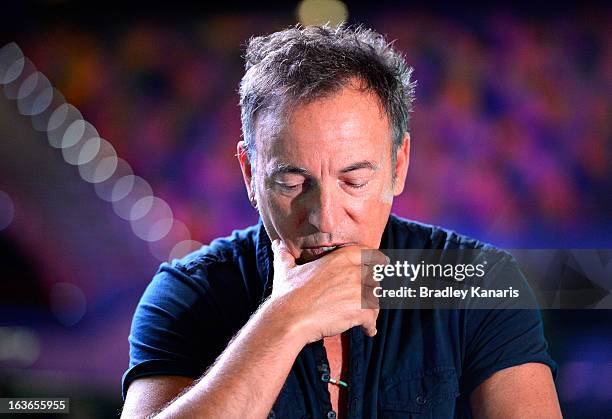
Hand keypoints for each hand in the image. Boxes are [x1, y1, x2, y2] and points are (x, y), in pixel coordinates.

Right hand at [269, 239, 386, 343]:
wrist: (289, 318)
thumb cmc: (287, 294)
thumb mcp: (285, 270)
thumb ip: (284, 255)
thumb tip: (277, 243)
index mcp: (339, 258)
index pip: (368, 253)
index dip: (377, 258)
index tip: (384, 263)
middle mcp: (353, 272)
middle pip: (374, 278)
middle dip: (372, 287)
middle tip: (365, 298)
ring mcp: (358, 291)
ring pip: (375, 299)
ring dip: (371, 308)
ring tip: (365, 317)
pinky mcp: (360, 311)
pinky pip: (373, 318)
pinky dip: (371, 326)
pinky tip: (368, 331)